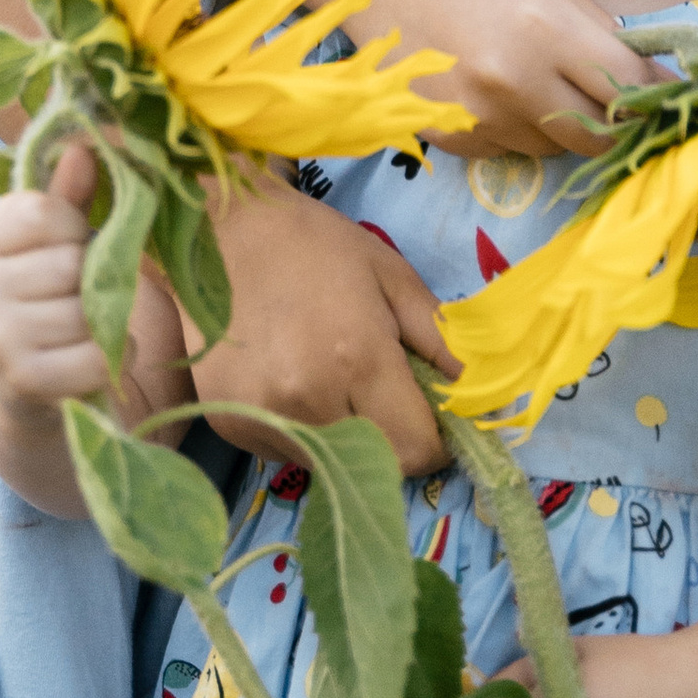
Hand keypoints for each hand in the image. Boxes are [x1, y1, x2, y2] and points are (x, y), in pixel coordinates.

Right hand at [0, 144, 109, 418]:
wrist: (22, 386)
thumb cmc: (40, 299)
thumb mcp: (46, 244)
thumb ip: (65, 198)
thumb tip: (82, 149)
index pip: (45, 212)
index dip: (75, 229)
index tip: (66, 250)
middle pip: (71, 263)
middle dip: (91, 277)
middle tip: (75, 297)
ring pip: (87, 310)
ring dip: (103, 319)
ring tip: (82, 328)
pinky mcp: (24, 381)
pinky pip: (98, 355)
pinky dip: (112, 356)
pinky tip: (89, 357)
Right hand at [185, 180, 457, 478]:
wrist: (216, 230)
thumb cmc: (314, 245)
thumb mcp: (392, 277)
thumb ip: (442, 342)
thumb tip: (481, 394)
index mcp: (357, 359)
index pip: (418, 451)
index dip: (435, 440)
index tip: (430, 414)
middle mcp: (308, 402)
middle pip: (377, 466)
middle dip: (394, 440)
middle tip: (381, 392)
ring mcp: (263, 419)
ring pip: (332, 466)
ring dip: (347, 440)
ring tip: (329, 379)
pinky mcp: (230, 428)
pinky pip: (289, 455)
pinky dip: (304, 433)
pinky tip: (290, 382)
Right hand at [356, 0, 630, 162]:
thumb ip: (601, 32)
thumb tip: (657, 79)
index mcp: (546, 29)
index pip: (627, 87)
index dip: (653, 95)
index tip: (665, 99)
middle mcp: (513, 80)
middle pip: (596, 136)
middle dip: (610, 122)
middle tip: (605, 100)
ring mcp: (477, 114)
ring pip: (551, 148)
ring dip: (556, 125)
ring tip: (532, 81)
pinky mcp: (449, 134)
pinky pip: (504, 150)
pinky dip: (511, 129)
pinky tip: (490, 89)